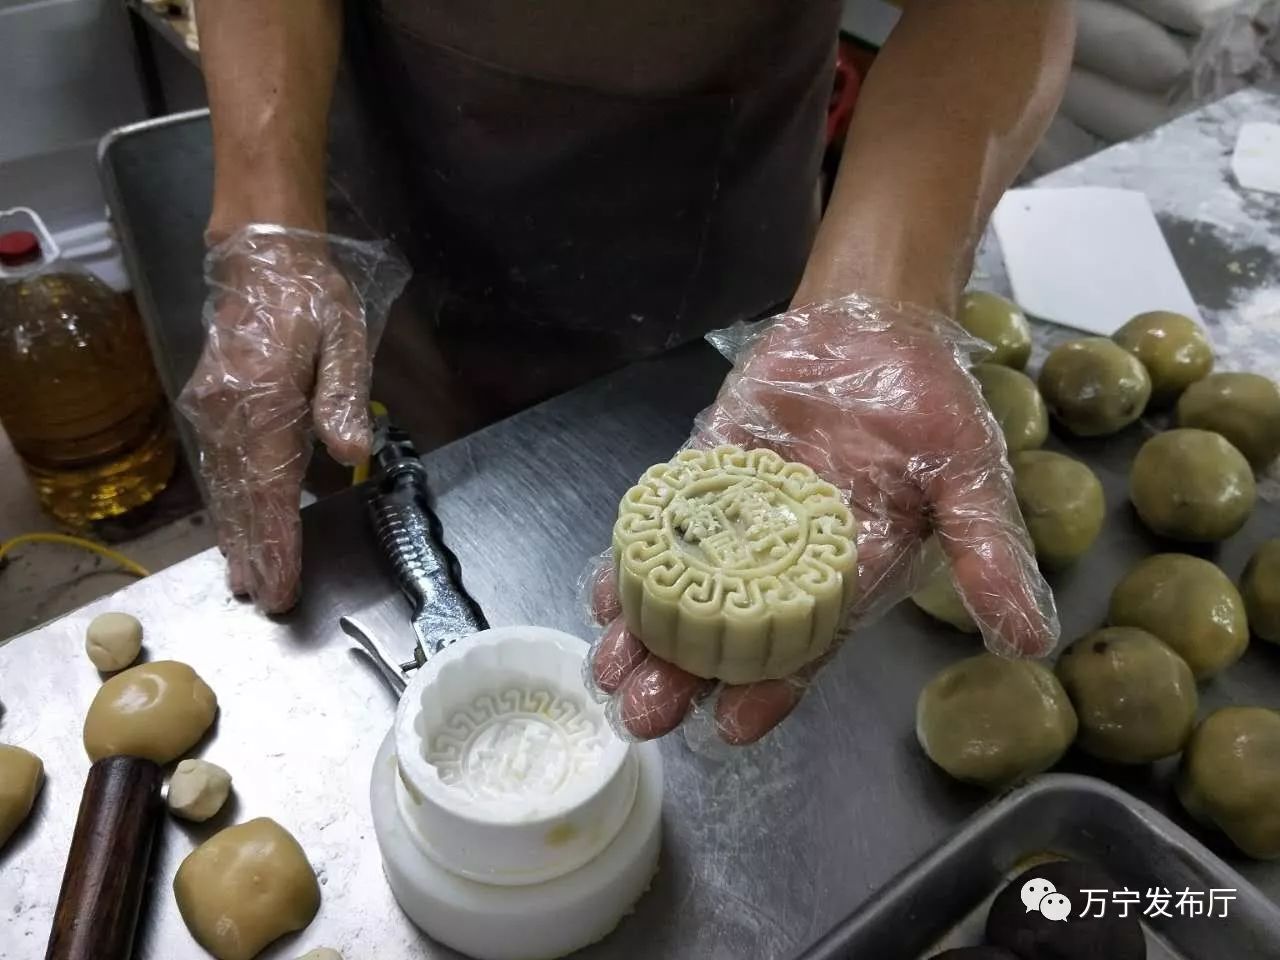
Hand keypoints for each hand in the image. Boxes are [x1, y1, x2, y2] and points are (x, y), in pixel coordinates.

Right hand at [178, 229, 372, 612]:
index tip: (282, 581)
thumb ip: (342, 397)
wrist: (261, 259)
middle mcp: (228, 411)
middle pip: (245, 496)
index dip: (278, 539)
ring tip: (245, 579)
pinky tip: (234, 529)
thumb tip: (351, 454)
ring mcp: (212, 410)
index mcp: (264, 397)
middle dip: (257, 550)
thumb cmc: (311, 300)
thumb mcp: (342, 338)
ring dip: (237, 535)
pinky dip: (228, 503)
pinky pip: (219, 466)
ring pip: (226, 486)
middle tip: (267, 599)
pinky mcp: (208, 406)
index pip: (272, 485)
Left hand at [589, 294, 1057, 743]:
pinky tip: (604, 588)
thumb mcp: (970, 477)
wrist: (874, 320)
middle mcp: (785, 559)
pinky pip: (667, 521)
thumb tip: (1029, 640)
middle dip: (686, 674)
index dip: (770, 687)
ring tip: (608, 668)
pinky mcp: (708, 472)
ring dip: (648, 628)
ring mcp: (741, 516)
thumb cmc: (929, 403)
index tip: (732, 725)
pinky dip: (635, 553)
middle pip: (729, 631)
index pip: (805, 646)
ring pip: (688, 586)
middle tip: (641, 712)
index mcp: (847, 575)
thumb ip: (989, 552)